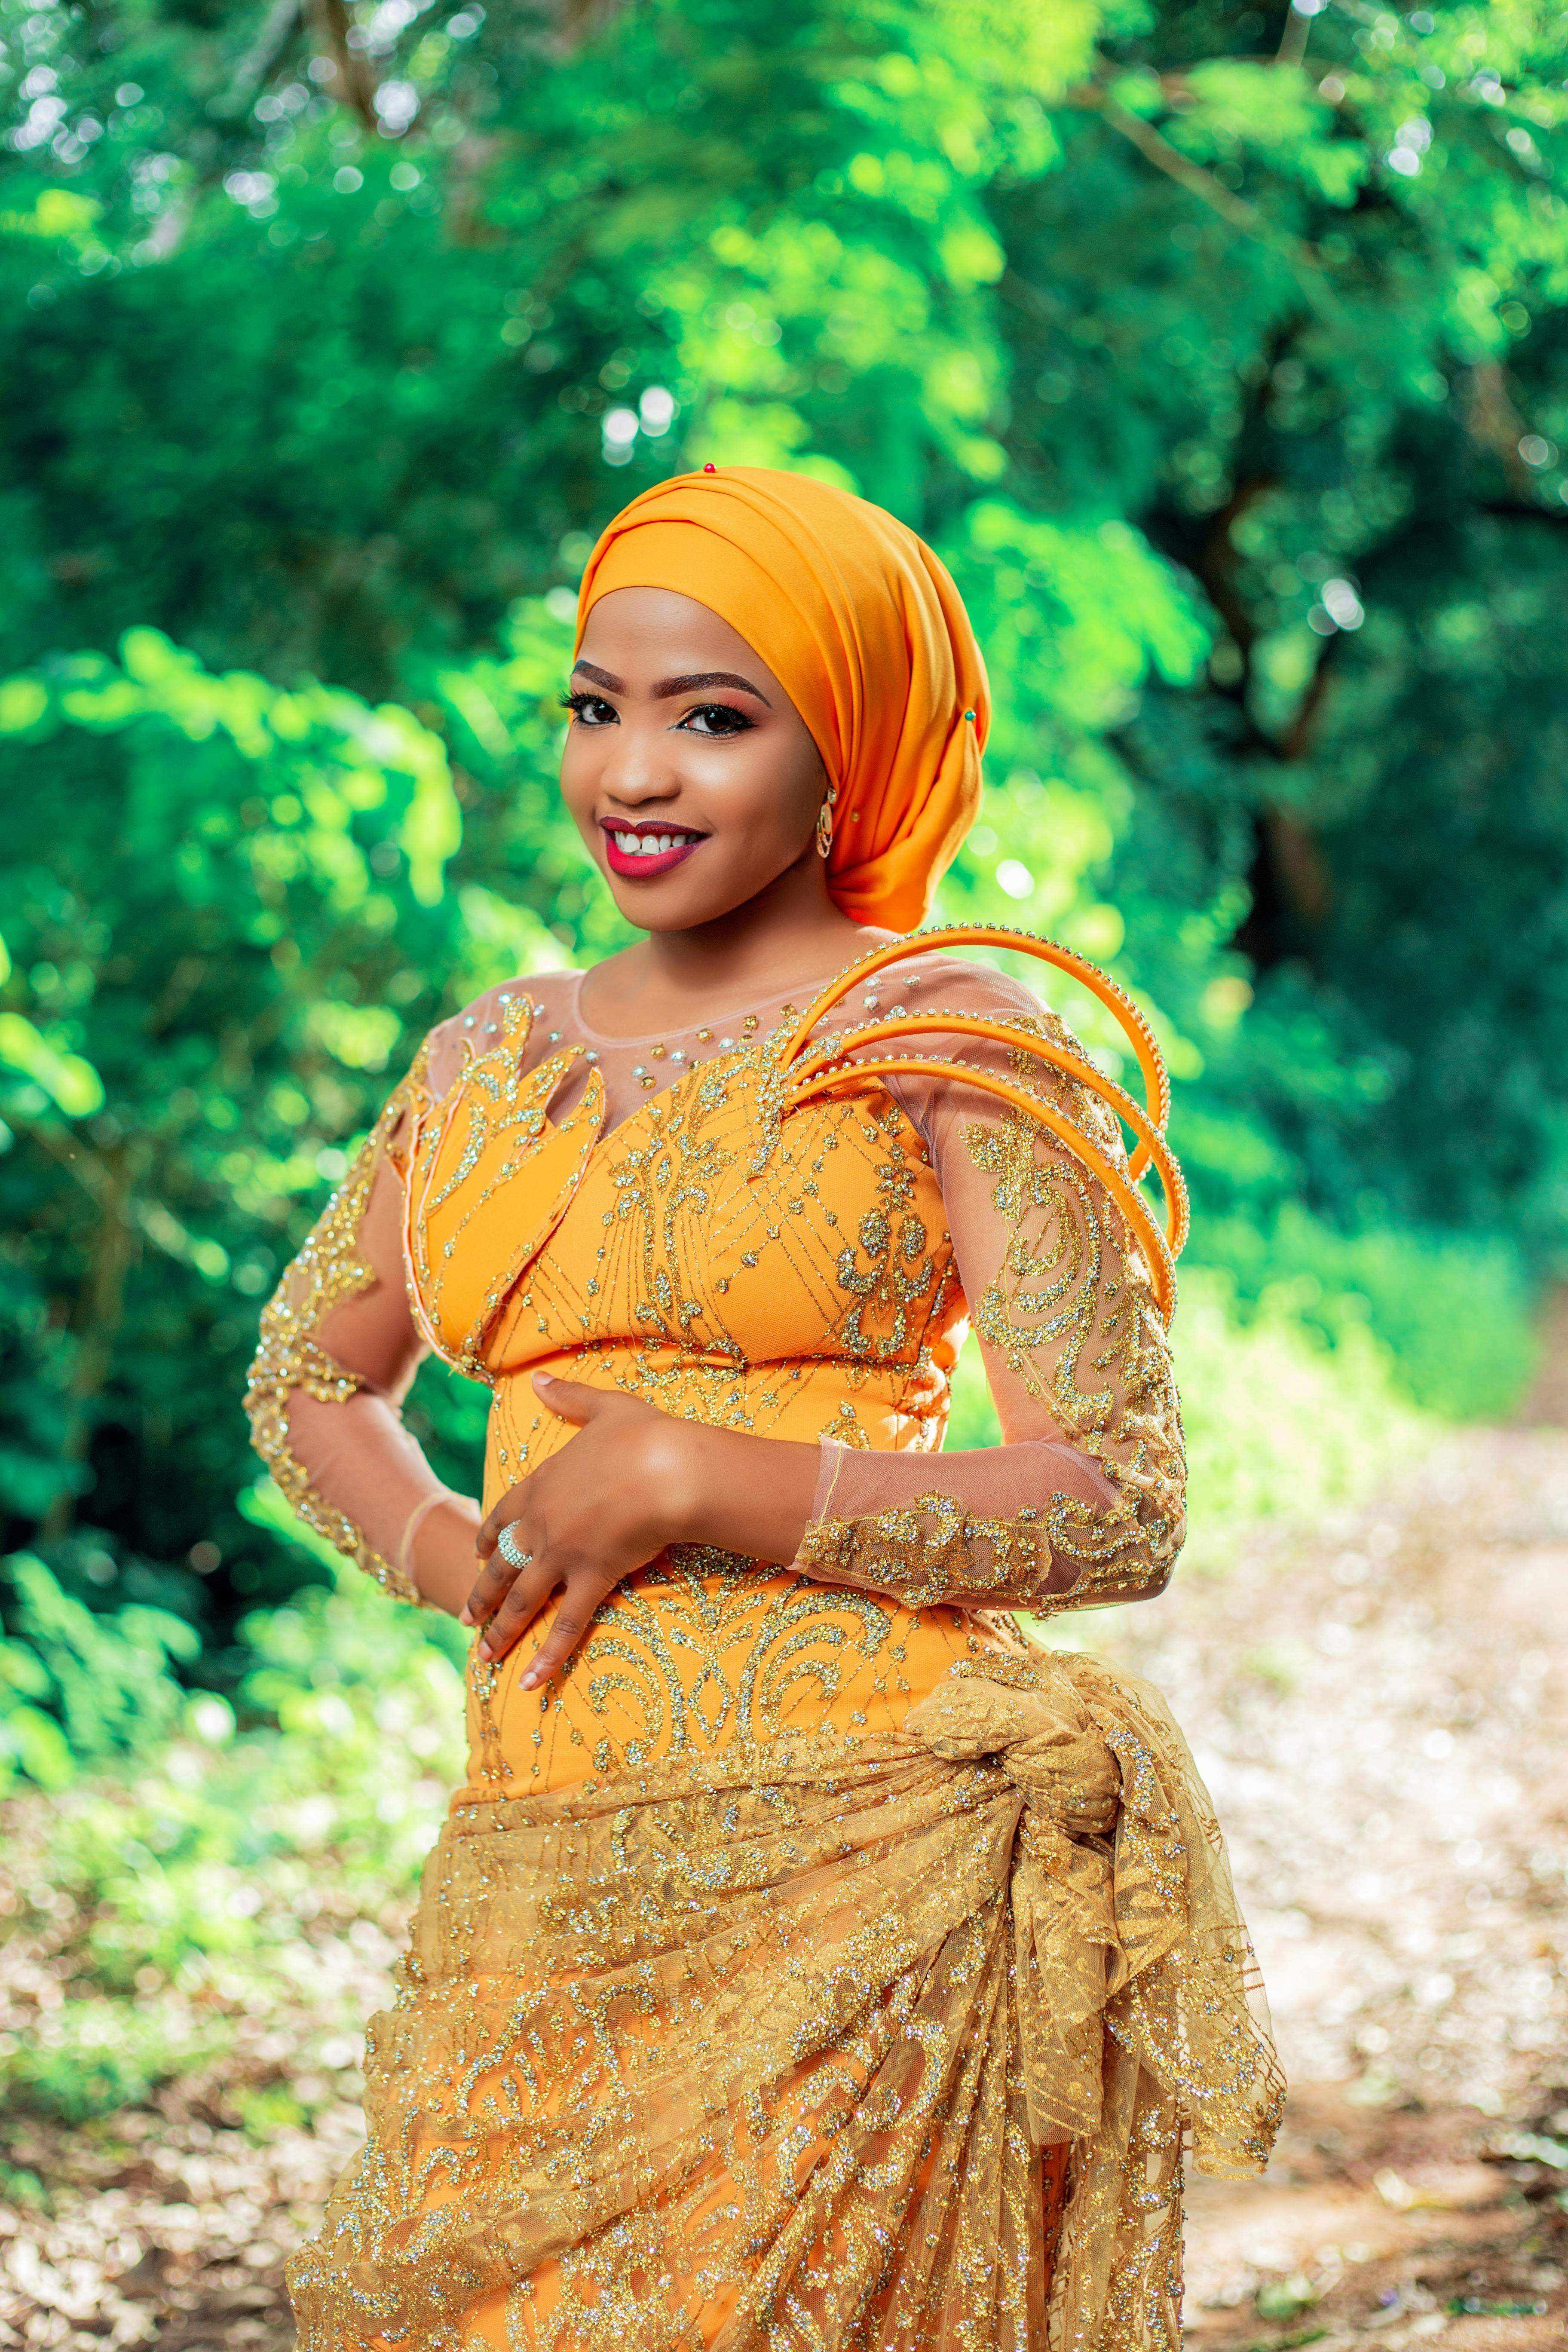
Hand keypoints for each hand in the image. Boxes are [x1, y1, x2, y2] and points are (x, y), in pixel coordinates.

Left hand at [464, 1374, 700, 1686]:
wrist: (671, 1468)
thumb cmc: (646, 1435)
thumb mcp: (604, 1407)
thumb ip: (568, 1397)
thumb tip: (539, 1380)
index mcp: (543, 1483)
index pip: (503, 1513)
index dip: (487, 1534)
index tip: (475, 1550)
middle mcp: (543, 1523)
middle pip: (501, 1563)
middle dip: (482, 1593)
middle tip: (465, 1617)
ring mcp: (563, 1554)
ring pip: (522, 1599)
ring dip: (500, 1630)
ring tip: (483, 1656)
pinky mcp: (591, 1579)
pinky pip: (565, 1626)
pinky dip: (547, 1656)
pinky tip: (530, 1684)